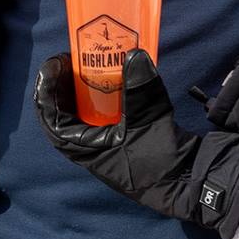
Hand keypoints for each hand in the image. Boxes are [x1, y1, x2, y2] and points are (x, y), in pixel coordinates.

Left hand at [35, 50, 238, 238]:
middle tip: (70, 61)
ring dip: (80, 94)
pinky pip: (102, 120)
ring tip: (86, 68)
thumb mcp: (149, 118)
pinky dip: (102, 101)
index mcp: (87, 150)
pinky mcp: (125, 144)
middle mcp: (91, 150)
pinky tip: (113, 84)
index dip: (48, 94)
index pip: (53, 122)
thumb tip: (133, 54)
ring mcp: (107, 148)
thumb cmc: (160, 158)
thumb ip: (139, 86)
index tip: (53, 66)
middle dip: (63, 89)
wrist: (190, 183)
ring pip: (83, 119)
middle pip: (65, 117)